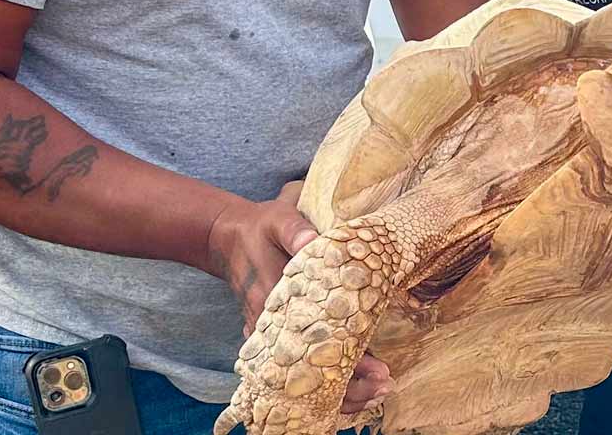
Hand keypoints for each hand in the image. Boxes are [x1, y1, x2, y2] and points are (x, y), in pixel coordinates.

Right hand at [202, 181, 394, 416]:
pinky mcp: (274, 336)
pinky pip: (299, 369)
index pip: (316, 344)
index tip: (378, 370)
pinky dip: (324, 381)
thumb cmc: (259, 229)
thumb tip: (313, 240)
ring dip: (340, 390)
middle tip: (385, 385)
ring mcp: (271, 336)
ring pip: (305, 378)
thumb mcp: (277, 220)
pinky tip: (352, 385)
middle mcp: (272, 329)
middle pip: (311, 374)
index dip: (349, 362)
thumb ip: (294, 230)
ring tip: (376, 390)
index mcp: (276, 302)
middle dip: (350, 387)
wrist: (227, 238)